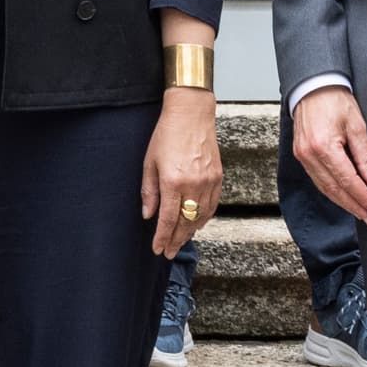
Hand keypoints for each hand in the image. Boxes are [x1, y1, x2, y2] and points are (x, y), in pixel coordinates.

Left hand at [142, 91, 221, 257]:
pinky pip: (212, 205)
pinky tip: (197, 224)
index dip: (162, 237)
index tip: (158, 249)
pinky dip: (204, 217)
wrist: (191, 114)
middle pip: (185, 222)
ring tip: (181, 241)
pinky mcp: (218, 177)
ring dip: (191, 231)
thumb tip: (148, 214)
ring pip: (201, 216)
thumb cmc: (166, 135)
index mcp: (172, 182)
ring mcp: (208, 182)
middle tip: (169, 252)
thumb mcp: (150, 162)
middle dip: (176, 240)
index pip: (167, 219)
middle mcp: (193, 185)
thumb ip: (149, 191)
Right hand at [292, 85, 366, 226]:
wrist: (312, 86)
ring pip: (324, 187)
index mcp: (324, 146)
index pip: (347, 180)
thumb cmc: (336, 101)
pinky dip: (331, 191)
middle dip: (354, 206)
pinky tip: (343, 198)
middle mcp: (309, 155)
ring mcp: (302, 156)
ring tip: (360, 213)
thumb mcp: (357, 125)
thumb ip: (366, 155)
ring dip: (343, 202)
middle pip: (334, 189)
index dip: (363, 197)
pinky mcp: (301, 155)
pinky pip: (317, 179)